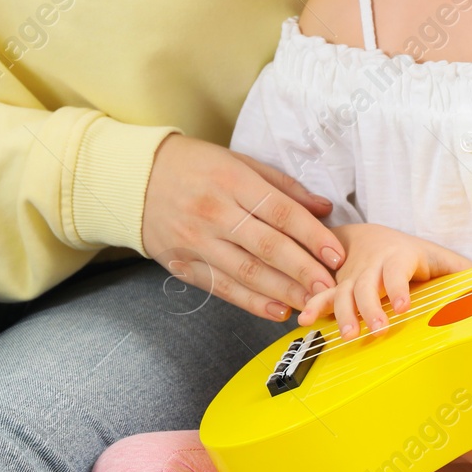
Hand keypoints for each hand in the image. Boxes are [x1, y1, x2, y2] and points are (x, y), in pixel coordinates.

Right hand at [140, 135, 346, 321]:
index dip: (313, 236)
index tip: (337, 255)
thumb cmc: (194, 166)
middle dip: (303, 270)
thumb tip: (324, 208)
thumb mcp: (238, 161)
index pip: (281, 212)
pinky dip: (251, 302)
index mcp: (232, 181)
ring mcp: (196, 241)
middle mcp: (214, 212)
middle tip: (330, 287)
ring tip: (311, 303)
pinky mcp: (183, 263)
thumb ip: (283, 186)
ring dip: (283, 291)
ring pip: (247, 272)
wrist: (134, 178)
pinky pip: (222, 287)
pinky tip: (277, 310)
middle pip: (267, 246)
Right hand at [297, 223, 471, 337]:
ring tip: (348, 334)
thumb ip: (465, 272)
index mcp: (400, 256)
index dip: (399, 286)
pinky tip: (305, 320)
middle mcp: (372, 266)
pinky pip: (321, 294)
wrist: (370, 237)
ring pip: (343, 292)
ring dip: (343, 313)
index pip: (398, 269)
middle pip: (367, 284)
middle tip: (375, 330)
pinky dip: (313, 306)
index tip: (403, 305)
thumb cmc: (411, 256)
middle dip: (369, 307)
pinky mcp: (335, 286)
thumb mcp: (439, 259)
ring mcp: (351, 276)